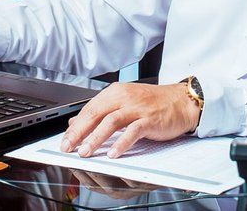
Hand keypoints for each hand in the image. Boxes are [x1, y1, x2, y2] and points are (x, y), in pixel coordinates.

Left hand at [60, 81, 201, 158]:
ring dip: (95, 138)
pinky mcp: (149, 119)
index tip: (65, 140)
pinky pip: (132, 131)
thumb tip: (76, 121)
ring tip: (85, 151)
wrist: (181, 101)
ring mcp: (137, 108)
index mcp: (115, 92)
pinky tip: (113, 154)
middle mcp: (124, 97)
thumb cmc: (153, 103)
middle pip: (96, 113)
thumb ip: (101, 111)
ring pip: (110, 122)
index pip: (89, 108)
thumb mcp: (124, 102)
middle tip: (69, 147)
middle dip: (79, 132)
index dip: (75, 126)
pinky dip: (121, 143)